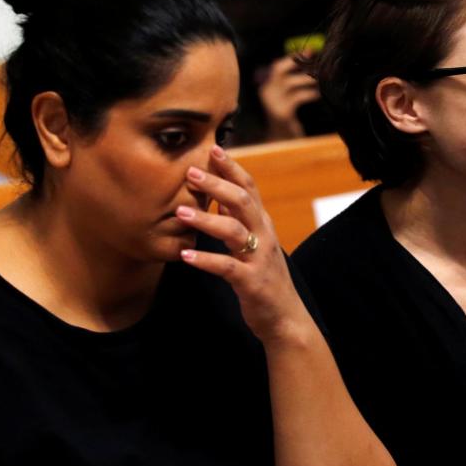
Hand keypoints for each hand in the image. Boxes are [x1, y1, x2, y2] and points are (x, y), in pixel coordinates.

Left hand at [175, 145, 311, 343]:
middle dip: (217, 184)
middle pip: (243, 201)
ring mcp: (259, 259)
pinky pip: (227, 268)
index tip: (213, 147)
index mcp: (263, 224)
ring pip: (234, 231)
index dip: (232, 167)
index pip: (249, 188)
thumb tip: (218, 196)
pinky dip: (206, 260)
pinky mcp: (252, 282)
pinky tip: (185, 256)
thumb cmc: (264, 278)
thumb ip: (239, 221)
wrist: (286, 317)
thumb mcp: (254, 245)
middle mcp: (264, 236)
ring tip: (180, 212)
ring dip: (206, 220)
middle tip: (190, 171)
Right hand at [258, 56, 319, 140]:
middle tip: (316, 63)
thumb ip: (292, 81)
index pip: (277, 66)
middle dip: (298, 64)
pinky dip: (310, 94)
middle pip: (279, 69)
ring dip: (307, 78)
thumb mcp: (287, 96)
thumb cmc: (287, 115)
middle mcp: (265, 91)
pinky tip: (318, 94)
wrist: (281, 140)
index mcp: (265, 85)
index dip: (293, 58)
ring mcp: (272, 102)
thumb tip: (309, 59)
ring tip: (321, 79)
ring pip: (290, 82)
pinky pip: (297, 97)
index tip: (309, 51)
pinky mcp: (282, 113)